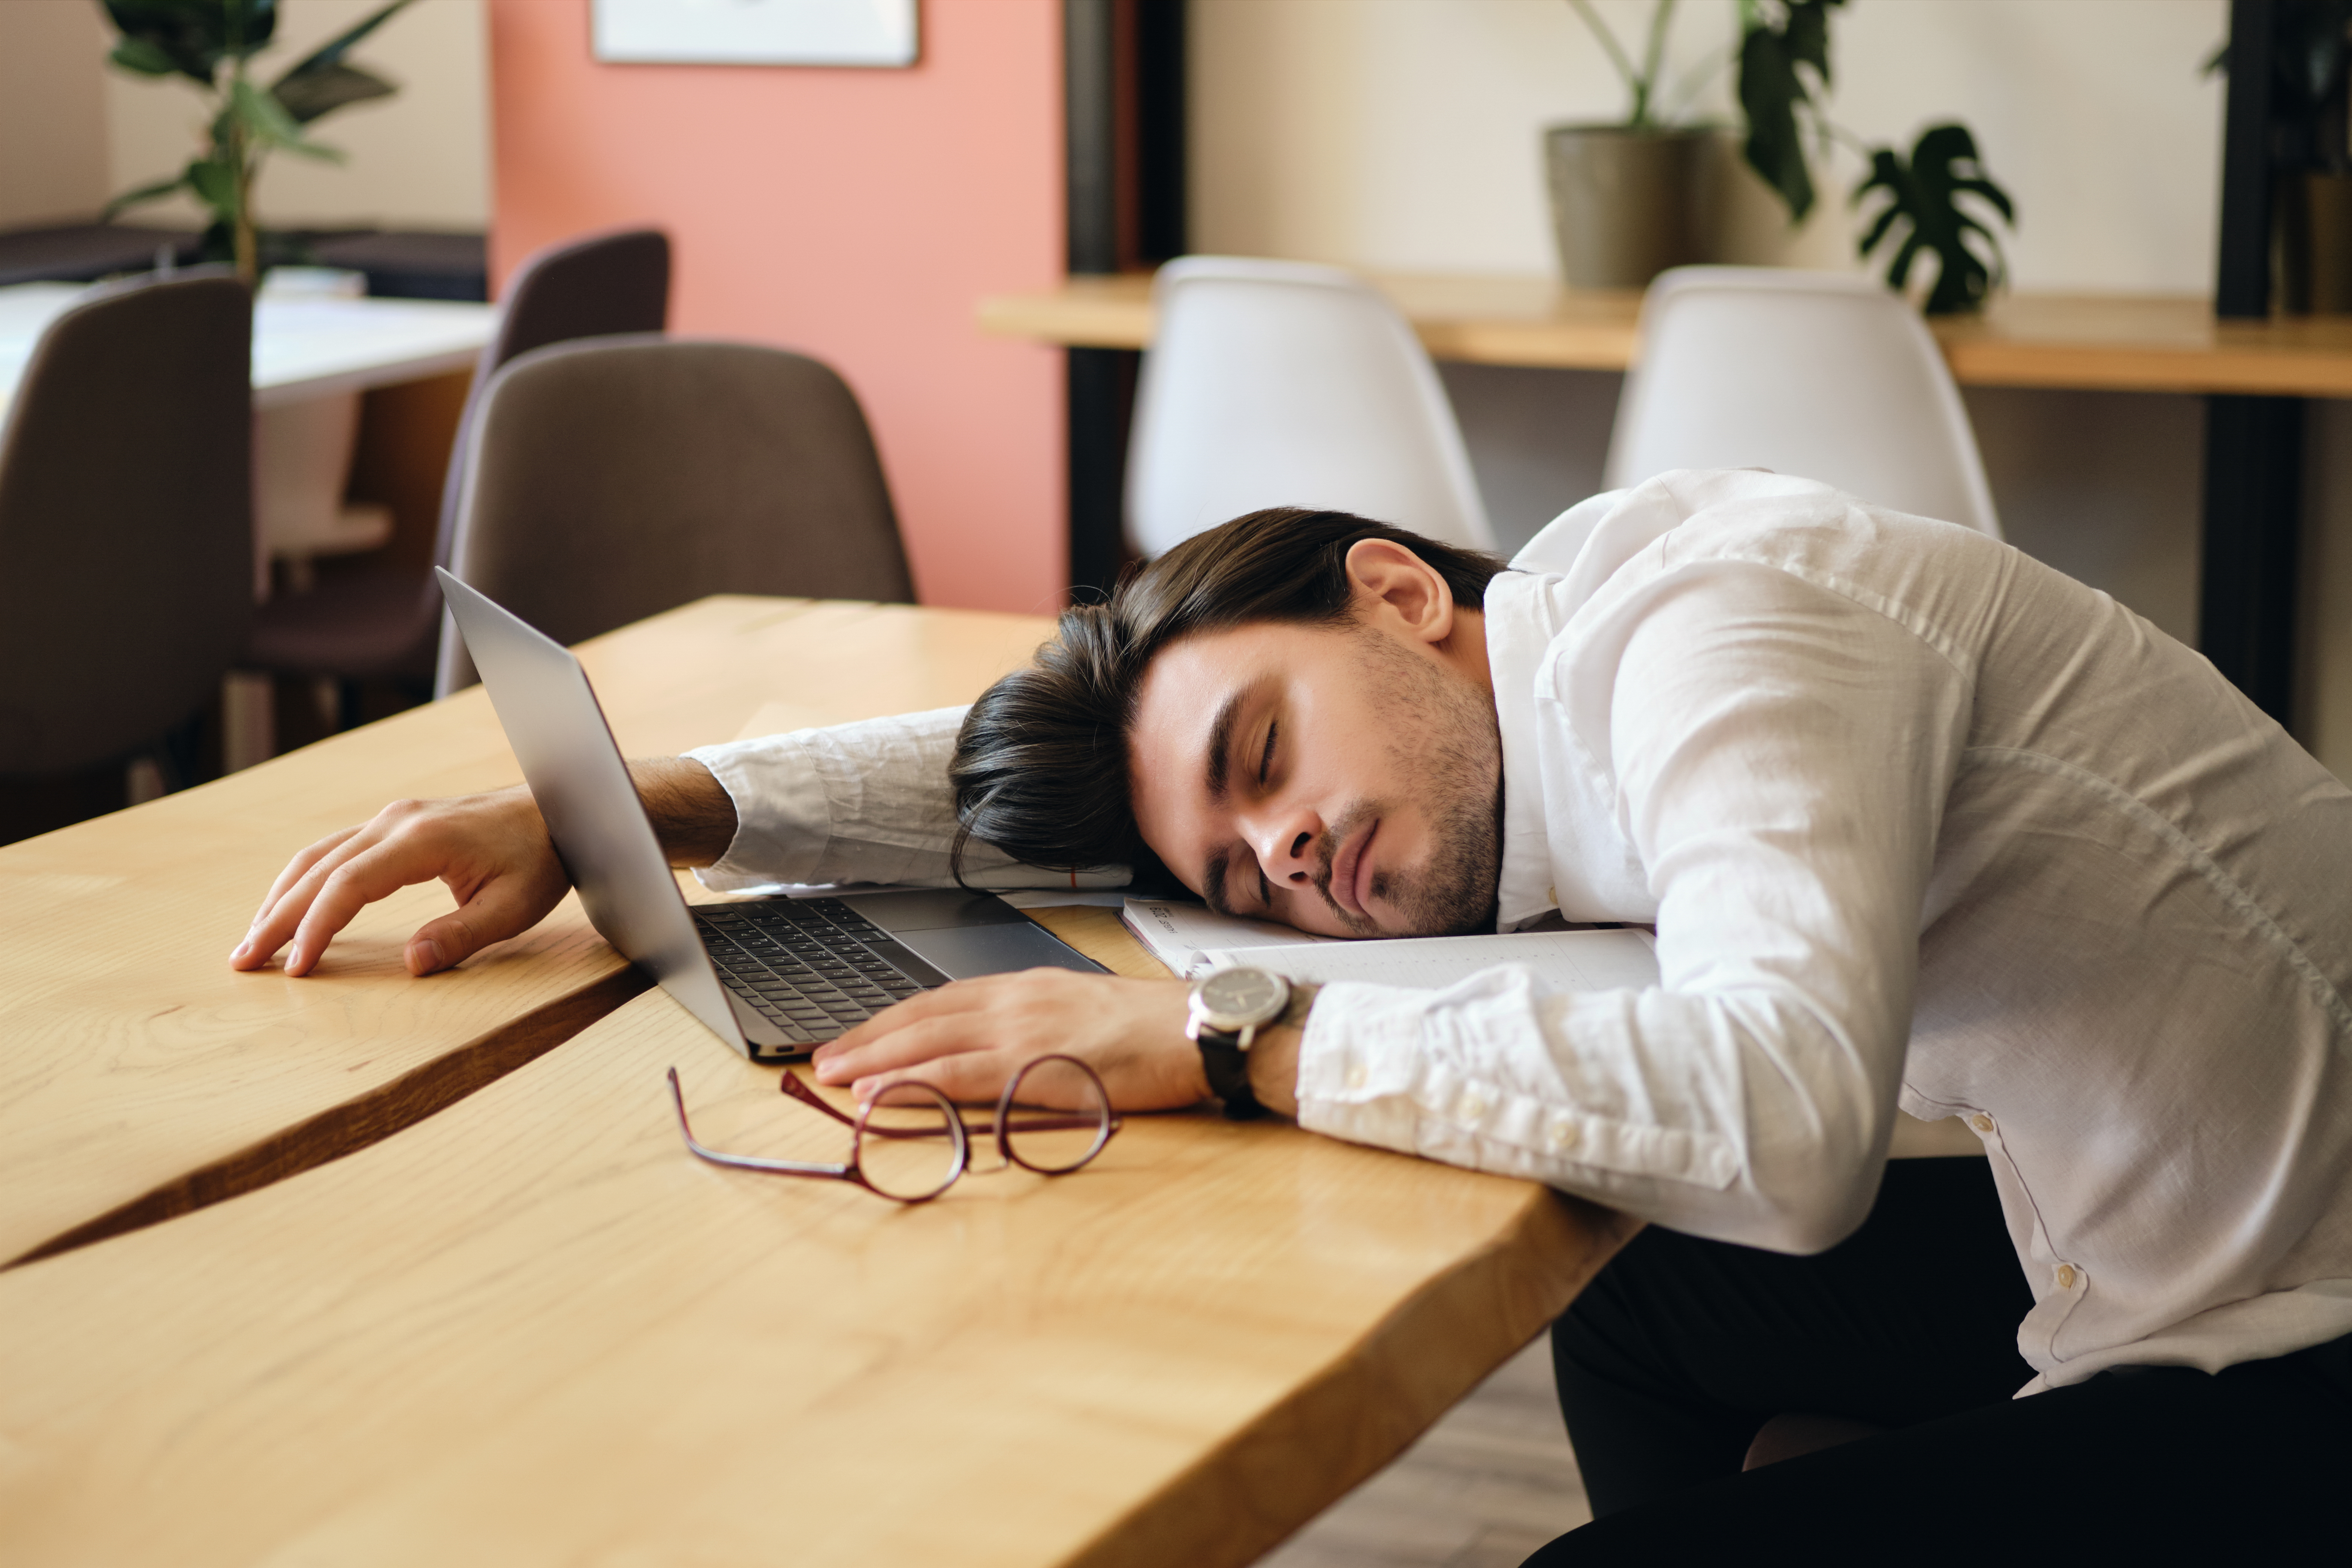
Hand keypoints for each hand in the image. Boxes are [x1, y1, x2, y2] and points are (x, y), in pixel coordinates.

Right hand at [230, 787, 568, 976]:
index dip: (317, 927)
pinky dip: (306, 879)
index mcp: (422, 841)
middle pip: (320, 870)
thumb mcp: (514, 907)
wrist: (561, 809)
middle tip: (245, 960)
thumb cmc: (541, 859)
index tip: (295, 965)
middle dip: (279, 918)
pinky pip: (336, 850)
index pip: (349, 886)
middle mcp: (397, 822)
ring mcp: (393, 818)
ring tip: (253, 939)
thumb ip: (461, 936)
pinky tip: (289, 906)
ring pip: (319, 856)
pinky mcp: (396, 823)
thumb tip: (411, 965)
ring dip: (282, 897)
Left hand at [812, 970, 1209, 1110]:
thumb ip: (1045, 1030)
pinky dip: (912, 1085)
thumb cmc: (1157, 1031)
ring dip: (876, 1060)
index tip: (864, 1035)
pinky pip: (958, 1076)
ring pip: (930, 1041)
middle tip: (825, 1057)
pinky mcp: (1034, 1066)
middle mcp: (1017, 1001)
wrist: (1199, 1029)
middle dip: (871, 1037)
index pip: (946, 999)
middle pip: (926, 1016)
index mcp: (1030, 988)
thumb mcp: (1089, 1017)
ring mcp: (1023, 1031)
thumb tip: (1015, 1053)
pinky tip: (878, 1096)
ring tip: (834, 1077)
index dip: (898, 1018)